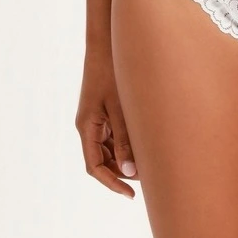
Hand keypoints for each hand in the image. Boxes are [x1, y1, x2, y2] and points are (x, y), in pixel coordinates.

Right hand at [75, 44, 137, 198]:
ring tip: (150, 160)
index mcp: (87, 126)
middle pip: (102, 160)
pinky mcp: (103, 109)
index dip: (112, 183)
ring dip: (125, 158)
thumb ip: (125, 139)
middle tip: (148, 177)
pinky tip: (145, 142)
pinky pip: (112, 135)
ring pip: (108, 148)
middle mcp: (88, 125)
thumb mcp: (121, 108)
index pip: (95, 167)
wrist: (106, 43)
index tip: (131, 194)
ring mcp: (95, 117)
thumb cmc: (113, 72)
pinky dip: (126, 143)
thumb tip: (129, 172)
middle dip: (121, 172)